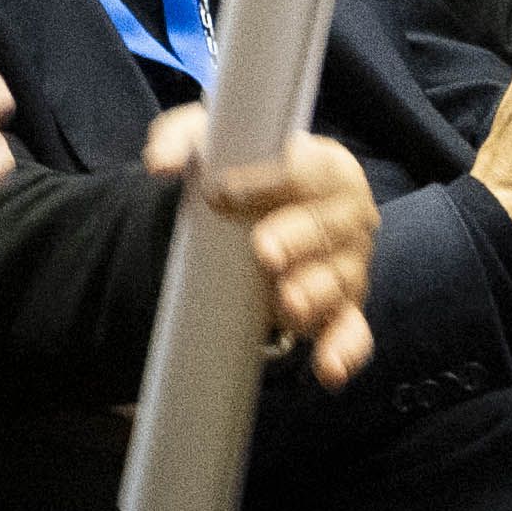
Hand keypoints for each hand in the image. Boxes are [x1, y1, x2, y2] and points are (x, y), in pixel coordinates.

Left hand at [148, 103, 381, 387]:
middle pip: (330, 227)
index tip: (220, 192)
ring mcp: (349, 267)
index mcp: (327, 167)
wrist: (253, 218)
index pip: (309, 170)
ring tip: (286, 303)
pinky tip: (327, 369)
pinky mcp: (342, 310)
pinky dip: (344, 350)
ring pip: (339, 281)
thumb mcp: (211, 144)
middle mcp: (348, 217)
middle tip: (264, 251)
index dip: (268, 180)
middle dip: (299, 238)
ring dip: (314, 293)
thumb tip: (159, 164)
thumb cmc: (243, 173)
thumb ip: (182, 141)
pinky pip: (352, 332)